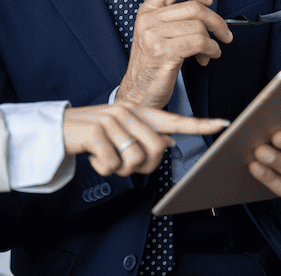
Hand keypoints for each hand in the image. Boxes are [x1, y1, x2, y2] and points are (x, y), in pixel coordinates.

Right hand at [64, 102, 228, 177]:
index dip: (199, 124)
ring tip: (106, 157)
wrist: (56, 129)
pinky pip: (114, 164)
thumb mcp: (119, 131)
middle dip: (143, 166)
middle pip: (157, 150)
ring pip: (137, 160)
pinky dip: (103, 168)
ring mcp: (111, 120)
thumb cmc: (91, 135)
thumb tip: (166, 144)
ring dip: (121, 169)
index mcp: (137, 111)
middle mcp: (127, 112)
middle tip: (122, 161)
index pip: (174, 120)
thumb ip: (143, 135)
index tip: (223, 123)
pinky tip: (93, 157)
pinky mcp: (96, 132)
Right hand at [116, 0, 232, 108]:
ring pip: (199, 26)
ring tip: (210, 51)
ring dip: (214, 41)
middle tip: (223, 33)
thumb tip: (207, 14)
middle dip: (217, 21)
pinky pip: (199, 42)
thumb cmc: (152, 65)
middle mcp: (148, 20)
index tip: (207, 1)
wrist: (139, 92)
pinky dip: (212, 50)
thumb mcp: (156, 34)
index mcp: (147, 11)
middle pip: (194, 7)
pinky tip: (208, 56)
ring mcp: (154, 36)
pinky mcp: (164, 52)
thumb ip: (174, 19)